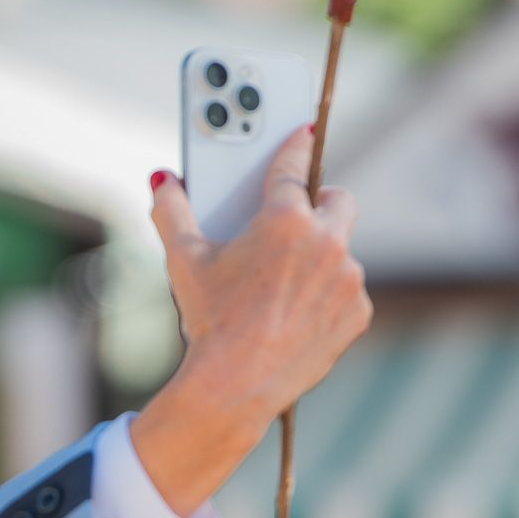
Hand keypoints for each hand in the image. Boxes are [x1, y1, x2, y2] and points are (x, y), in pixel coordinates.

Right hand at [130, 125, 371, 517]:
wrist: (235, 385)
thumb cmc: (210, 319)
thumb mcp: (185, 262)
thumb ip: (173, 212)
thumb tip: (162, 181)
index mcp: (286, 219)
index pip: (294, 167)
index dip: (295, 147)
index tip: (303, 132)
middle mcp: (326, 242)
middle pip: (337, 200)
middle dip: (320, 200)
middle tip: (297, 212)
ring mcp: (347, 278)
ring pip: (341, 250)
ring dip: (321, 255)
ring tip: (284, 280)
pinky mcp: (357, 311)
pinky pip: (346, 291)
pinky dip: (327, 296)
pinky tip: (296, 312)